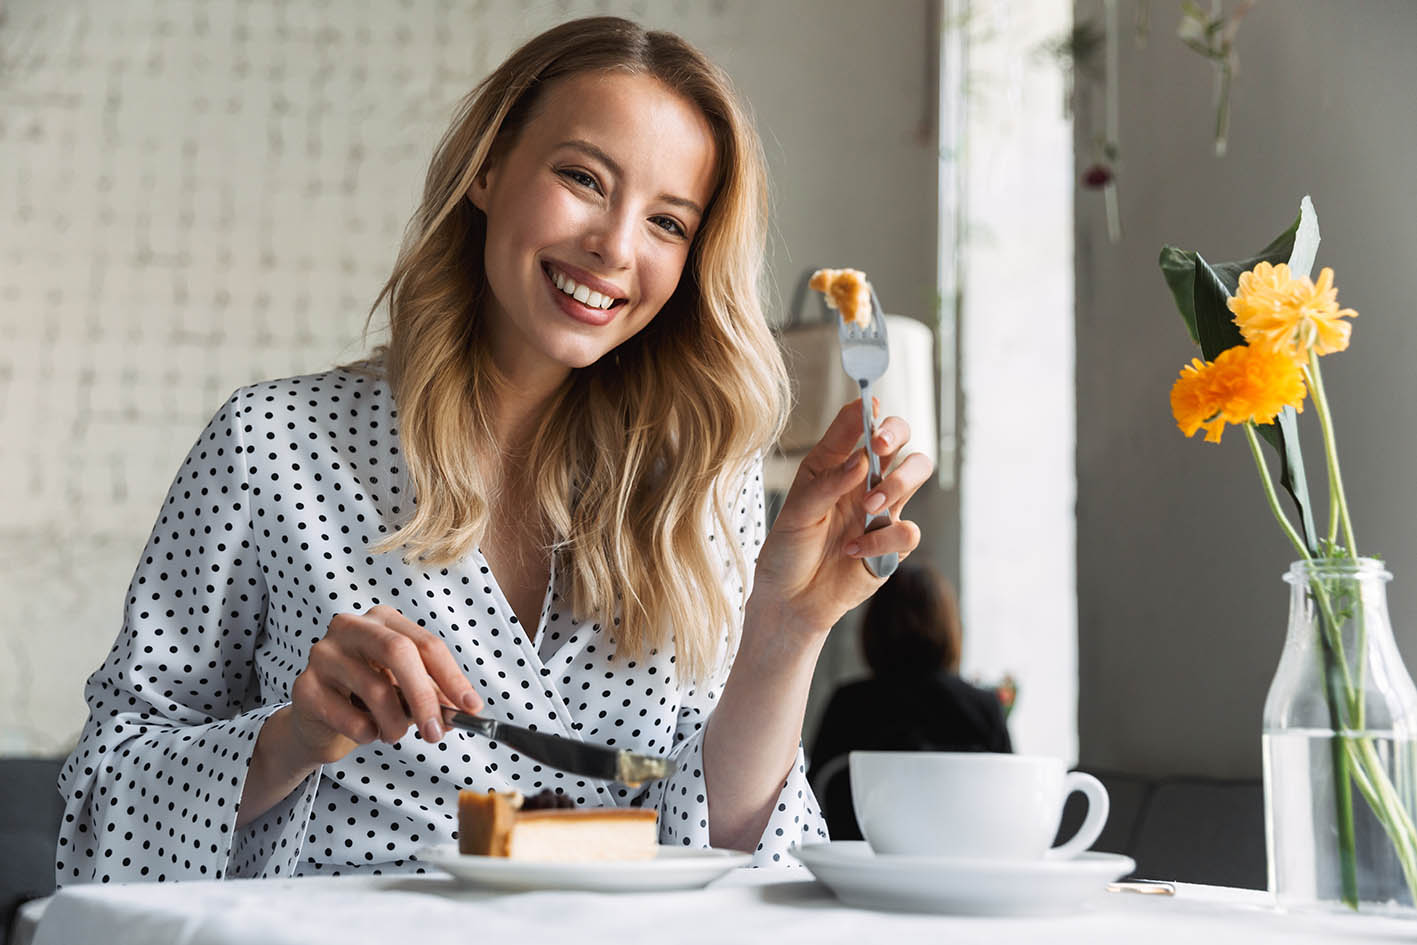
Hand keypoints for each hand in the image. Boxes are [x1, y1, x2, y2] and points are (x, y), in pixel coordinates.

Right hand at [287, 605, 483, 764]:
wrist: (319, 722)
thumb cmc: (369, 698)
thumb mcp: (406, 690)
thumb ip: (434, 695)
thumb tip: (466, 709)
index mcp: (383, 621)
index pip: (426, 644)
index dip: (452, 677)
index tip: (471, 707)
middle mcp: (351, 627)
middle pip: (399, 652)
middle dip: (424, 696)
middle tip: (436, 732)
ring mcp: (323, 654)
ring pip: (375, 690)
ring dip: (395, 724)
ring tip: (394, 733)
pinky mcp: (305, 687)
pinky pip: (349, 718)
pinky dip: (367, 734)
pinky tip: (365, 731)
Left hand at [751, 398, 931, 635]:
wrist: (791, 599)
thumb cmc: (788, 549)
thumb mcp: (796, 511)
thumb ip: (828, 482)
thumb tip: (861, 459)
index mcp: (836, 464)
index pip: (859, 426)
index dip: (868, 411)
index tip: (870, 407)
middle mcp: (864, 481)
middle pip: (901, 439)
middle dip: (896, 433)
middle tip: (880, 447)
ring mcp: (883, 510)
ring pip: (918, 471)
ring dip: (898, 483)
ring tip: (869, 506)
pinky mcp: (893, 544)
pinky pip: (908, 530)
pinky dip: (882, 540)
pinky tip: (853, 550)